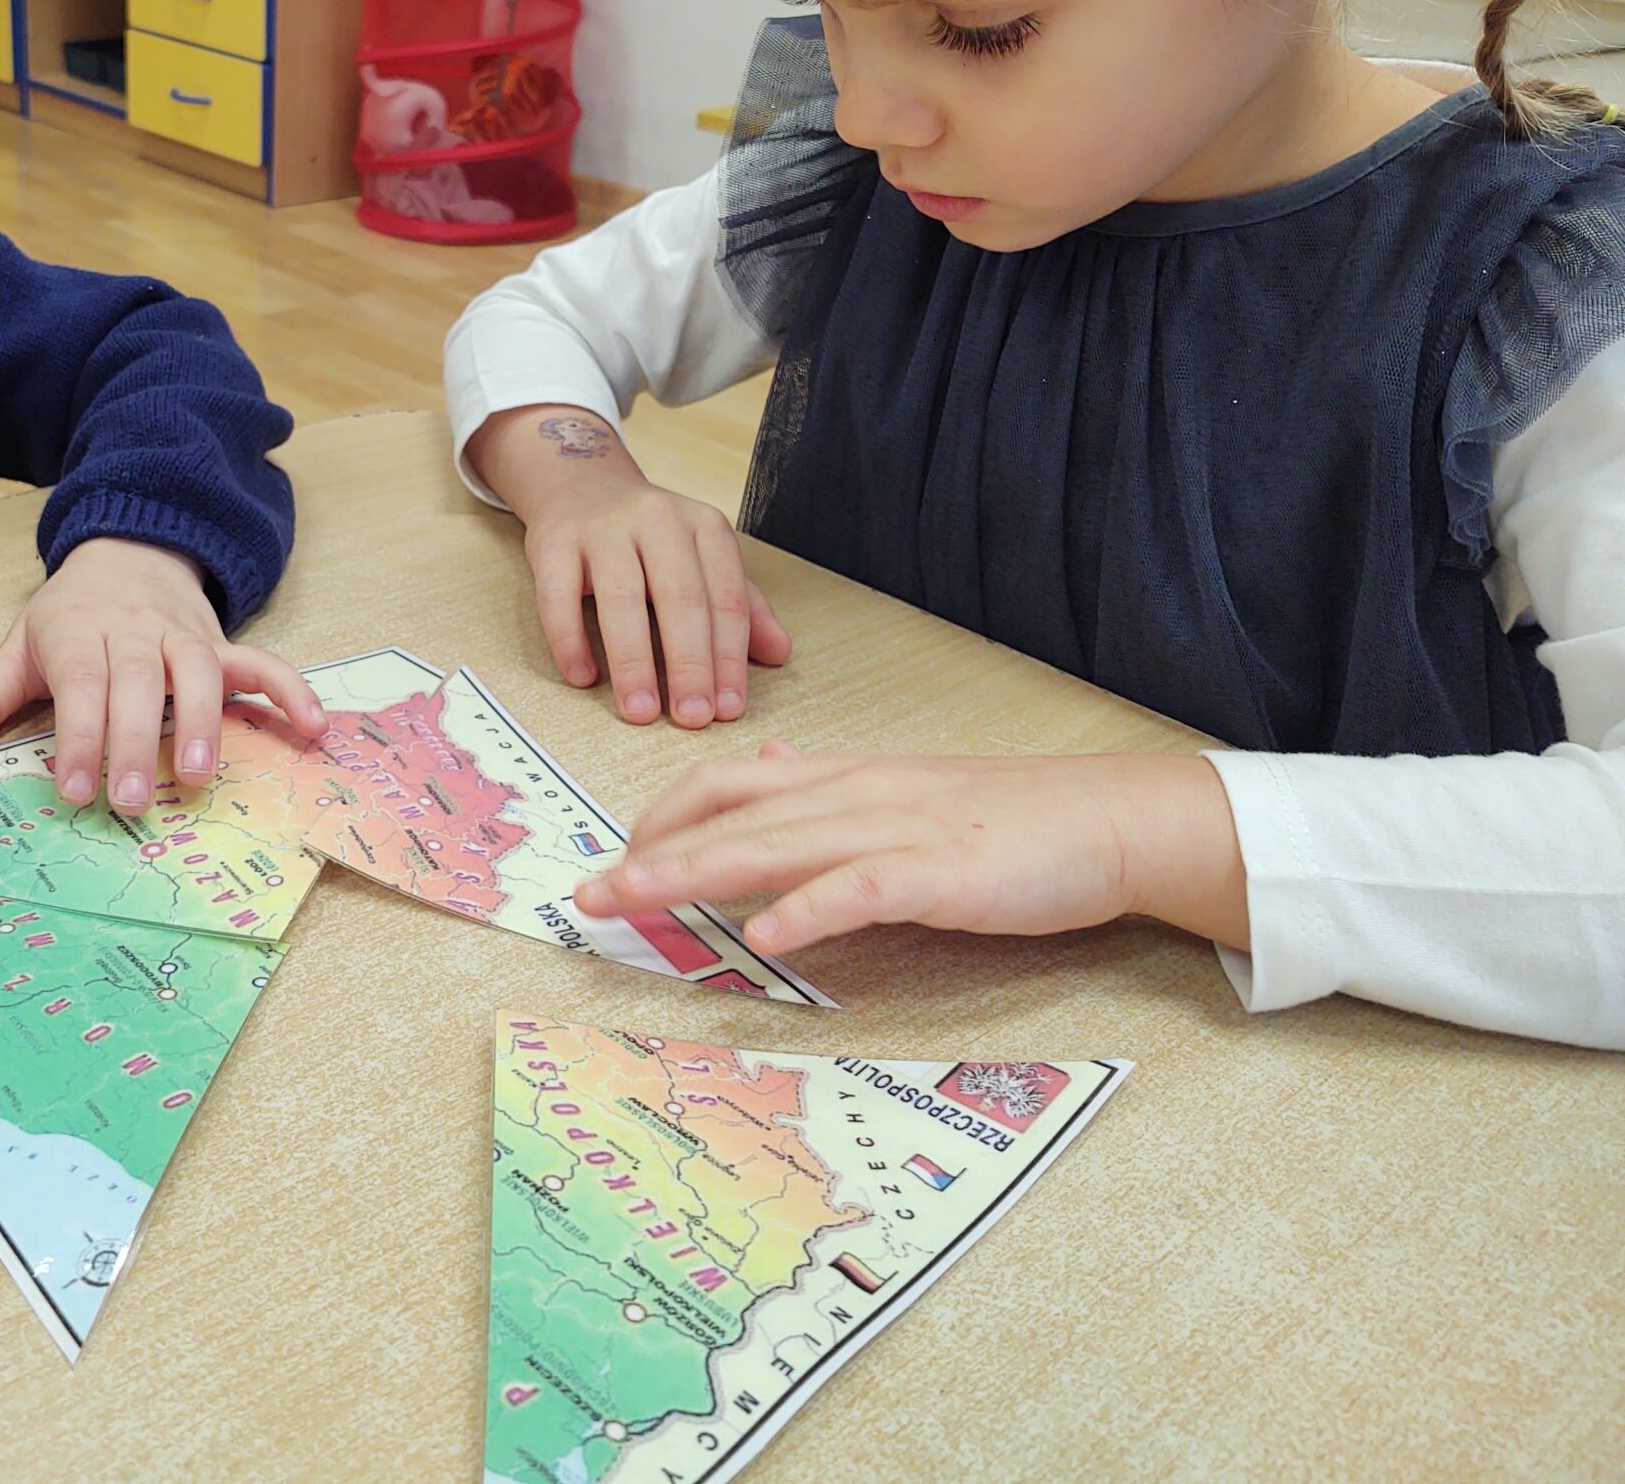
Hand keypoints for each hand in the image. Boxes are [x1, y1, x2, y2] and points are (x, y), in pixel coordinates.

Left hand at [0, 536, 327, 815]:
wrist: (129, 545)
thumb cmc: (70, 614)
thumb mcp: (18, 646)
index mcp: (78, 633)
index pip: (81, 685)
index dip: (78, 736)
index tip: (73, 789)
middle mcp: (134, 631)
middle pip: (138, 684)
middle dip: (133, 742)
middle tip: (130, 801)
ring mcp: (184, 636)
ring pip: (199, 673)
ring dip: (204, 722)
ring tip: (197, 775)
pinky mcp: (222, 643)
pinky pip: (262, 664)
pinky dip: (291, 691)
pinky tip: (314, 727)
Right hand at [466, 405, 788, 728]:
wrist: (581, 487)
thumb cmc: (650, 538)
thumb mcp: (702, 559)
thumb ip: (741, 605)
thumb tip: (779, 652)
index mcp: (703, 526)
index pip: (725, 597)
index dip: (729, 657)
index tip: (727, 708)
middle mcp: (657, 520)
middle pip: (679, 598)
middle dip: (688, 664)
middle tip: (691, 717)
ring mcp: (602, 529)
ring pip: (621, 599)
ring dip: (632, 661)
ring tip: (640, 711)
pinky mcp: (553, 543)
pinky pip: (559, 597)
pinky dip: (570, 640)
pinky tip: (582, 677)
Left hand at [574, 741, 1247, 957]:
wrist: (1108, 819)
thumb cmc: (1007, 818)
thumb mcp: (902, 787)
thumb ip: (827, 781)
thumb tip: (764, 758)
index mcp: (842, 777)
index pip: (727, 781)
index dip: (664, 815)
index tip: (616, 853)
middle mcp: (854, 794)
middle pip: (730, 816)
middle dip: (649, 854)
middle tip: (586, 893)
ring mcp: (895, 830)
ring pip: (773, 845)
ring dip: (693, 875)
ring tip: (633, 900)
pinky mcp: (940, 873)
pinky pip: (859, 890)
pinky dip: (805, 910)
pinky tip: (761, 936)